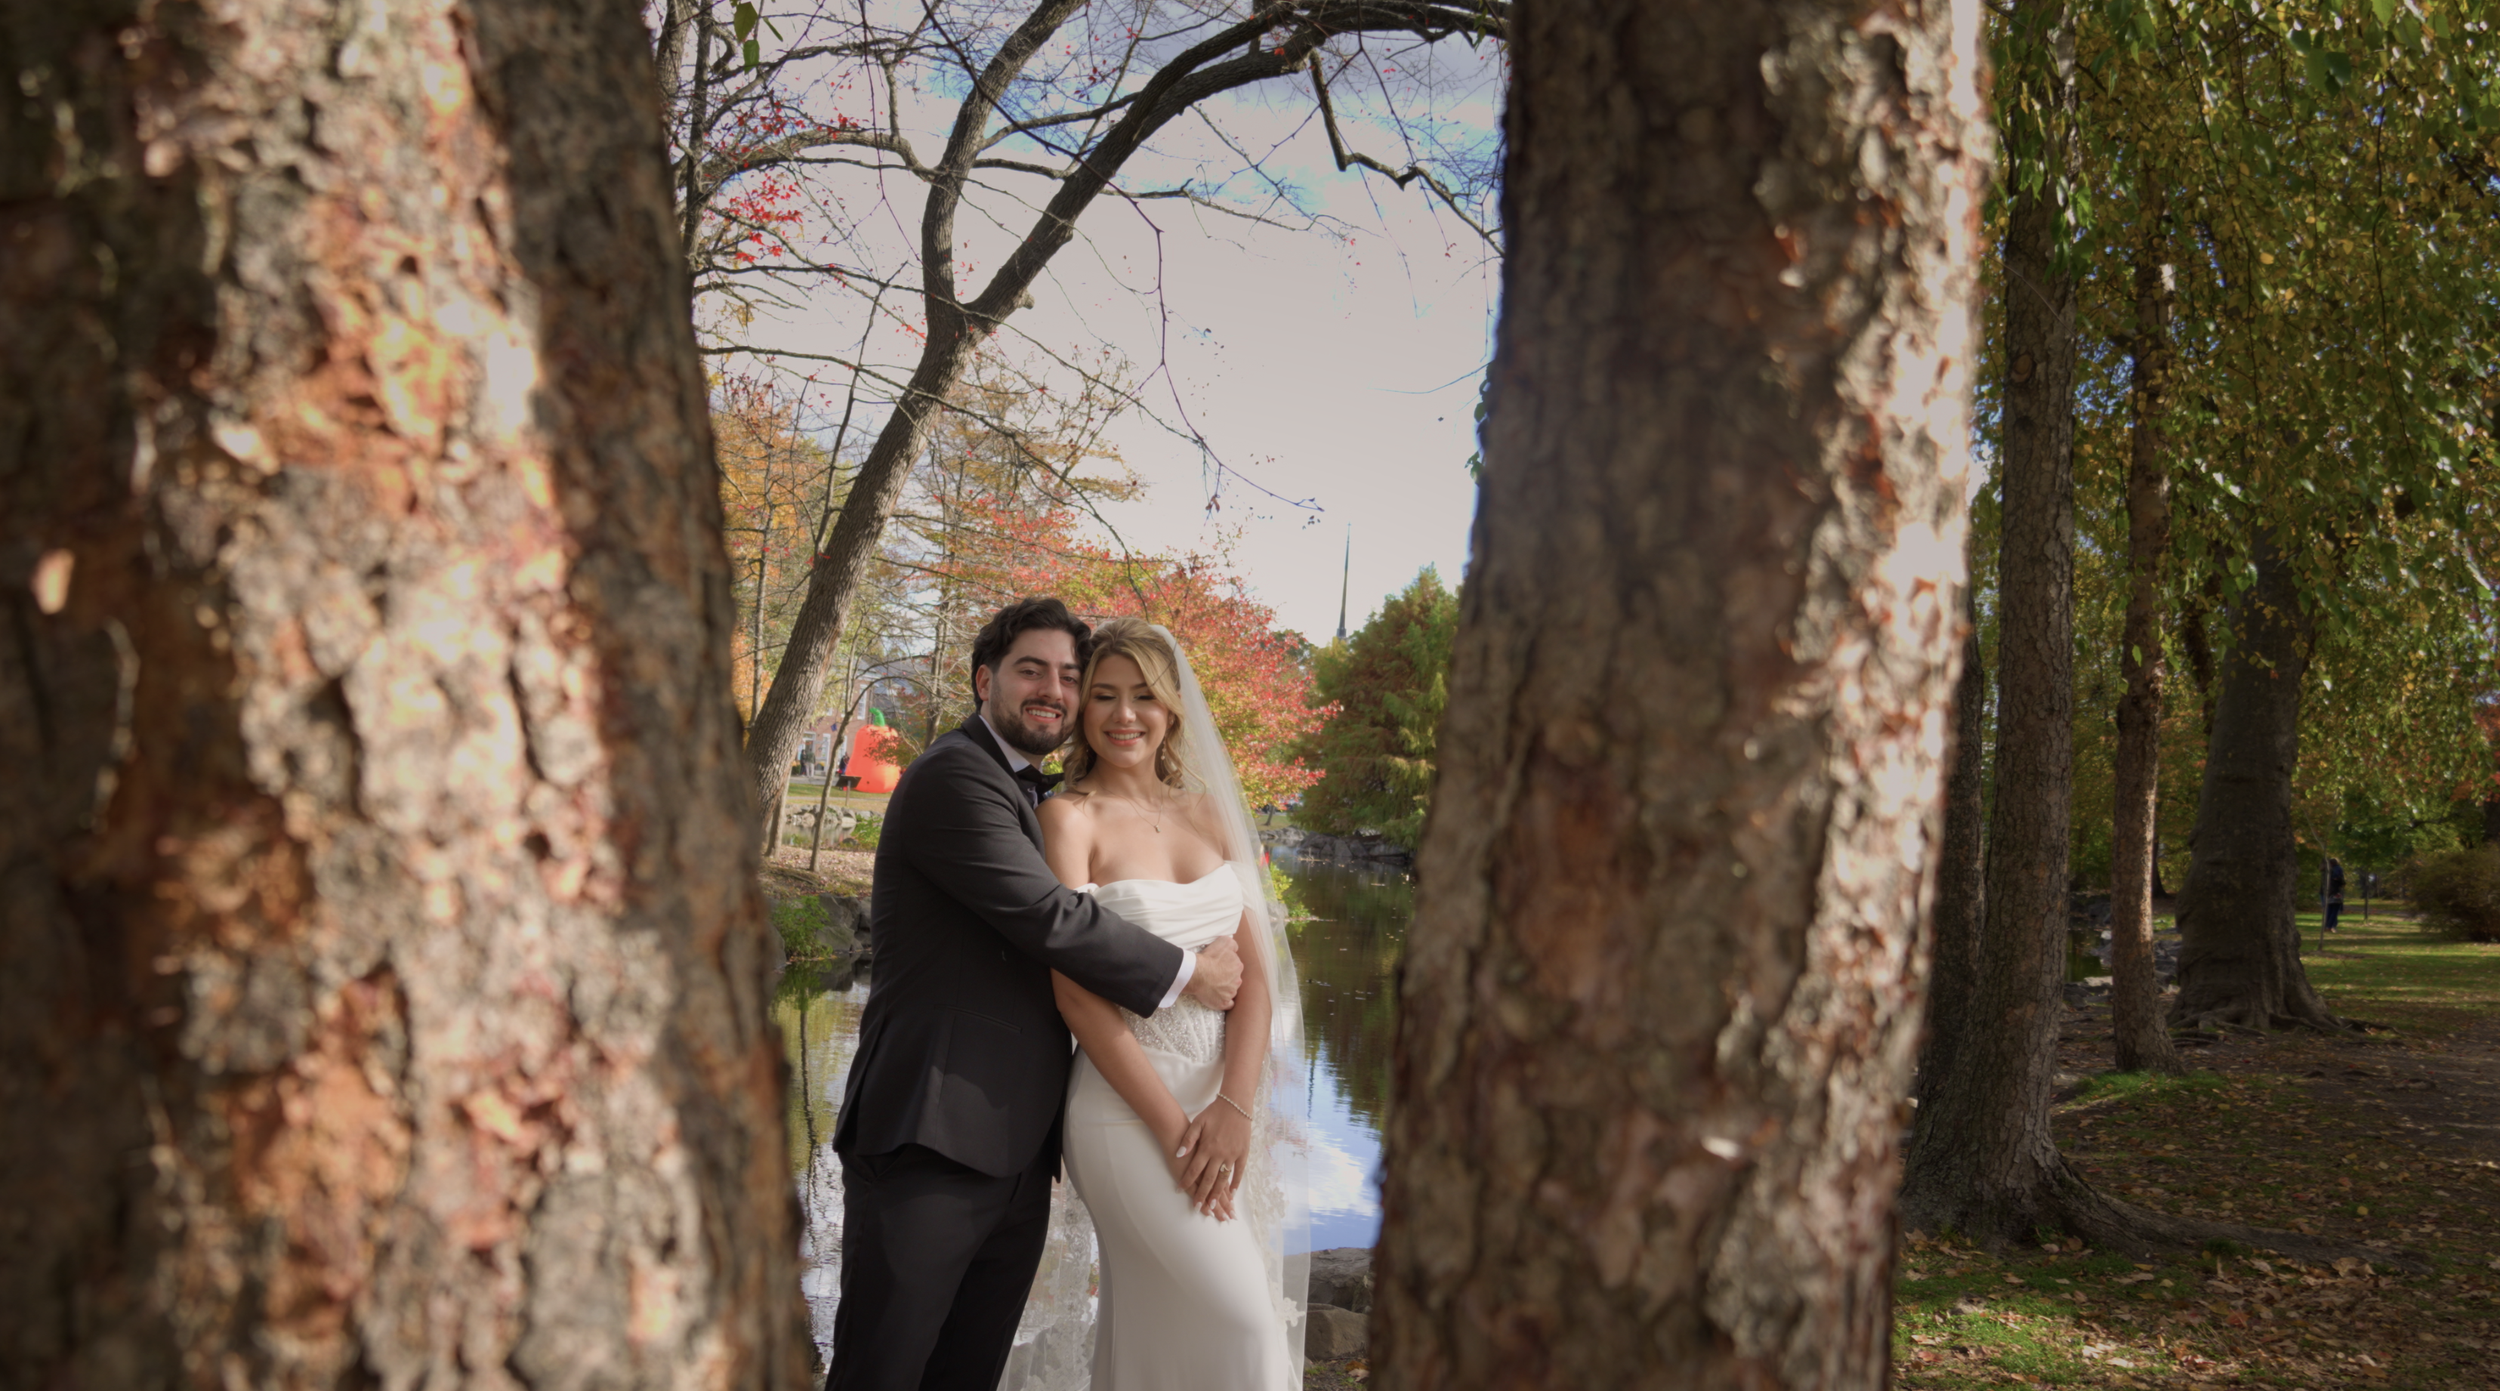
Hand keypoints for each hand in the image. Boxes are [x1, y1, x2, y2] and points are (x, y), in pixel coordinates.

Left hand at [1176, 1100, 1251, 1219]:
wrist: (1235, 1105)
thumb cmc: (1214, 1113)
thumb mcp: (1197, 1123)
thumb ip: (1188, 1140)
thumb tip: (1178, 1154)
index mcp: (1207, 1147)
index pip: (1194, 1169)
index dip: (1186, 1181)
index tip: (1180, 1190)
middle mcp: (1219, 1154)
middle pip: (1209, 1179)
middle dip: (1202, 1195)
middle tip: (1198, 1208)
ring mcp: (1232, 1155)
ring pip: (1224, 1179)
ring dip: (1218, 1194)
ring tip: (1213, 1207)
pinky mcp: (1243, 1153)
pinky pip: (1239, 1172)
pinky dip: (1235, 1184)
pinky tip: (1232, 1193)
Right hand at [1183, 935, 1242, 1010]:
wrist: (1197, 973)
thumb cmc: (1209, 957)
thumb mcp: (1224, 942)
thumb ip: (1233, 944)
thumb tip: (1235, 948)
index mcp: (1238, 966)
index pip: (1235, 966)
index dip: (1227, 965)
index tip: (1218, 966)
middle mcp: (1237, 980)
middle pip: (1234, 979)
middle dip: (1227, 978)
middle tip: (1215, 976)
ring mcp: (1231, 993)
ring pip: (1231, 991)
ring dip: (1226, 989)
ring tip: (1214, 986)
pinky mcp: (1223, 1003)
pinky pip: (1228, 1004)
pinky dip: (1225, 1002)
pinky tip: (1219, 998)